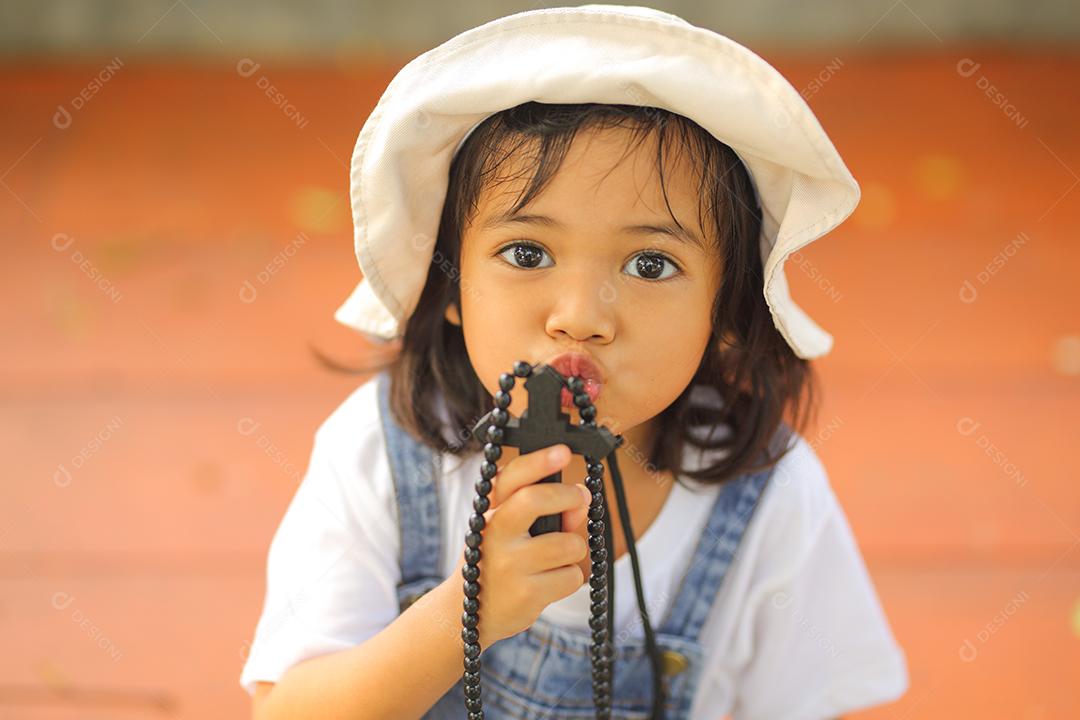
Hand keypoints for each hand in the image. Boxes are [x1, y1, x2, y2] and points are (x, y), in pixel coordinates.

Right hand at [448, 444, 591, 647]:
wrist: (467, 614)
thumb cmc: (496, 561)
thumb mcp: (506, 529)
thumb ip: (542, 510)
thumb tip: (582, 501)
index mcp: (489, 513)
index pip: (510, 478)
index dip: (538, 462)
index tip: (562, 452)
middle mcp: (494, 535)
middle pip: (535, 500)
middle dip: (568, 496)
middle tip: (580, 498)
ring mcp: (509, 566)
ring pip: (568, 544)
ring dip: (573, 550)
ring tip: (555, 559)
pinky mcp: (526, 595)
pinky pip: (572, 576)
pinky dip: (568, 578)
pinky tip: (548, 583)